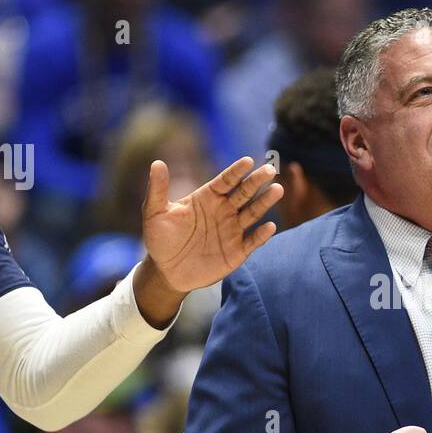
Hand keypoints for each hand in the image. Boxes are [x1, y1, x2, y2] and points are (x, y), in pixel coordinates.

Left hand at [140, 156, 282, 303]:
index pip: (226, 181)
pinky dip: (261, 234)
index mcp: (208, 198)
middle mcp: (224, 211)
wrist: (166, 271)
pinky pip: (252, 241)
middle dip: (257, 181)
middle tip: (270, 170)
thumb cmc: (160, 239)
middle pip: (244, 193)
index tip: (247, 161)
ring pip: (253, 213)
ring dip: (265, 202)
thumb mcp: (154, 213)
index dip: (236, 171)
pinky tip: (269, 226)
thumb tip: (156, 163)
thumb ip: (157, 189)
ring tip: (277, 190)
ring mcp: (232, 231)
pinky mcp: (237, 251)